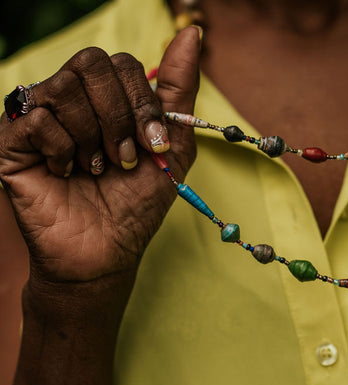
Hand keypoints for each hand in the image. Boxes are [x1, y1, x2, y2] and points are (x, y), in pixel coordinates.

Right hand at [0, 26, 200, 282]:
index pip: (122, 63)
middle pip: (93, 63)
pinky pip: (37, 118)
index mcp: (106, 97)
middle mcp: (71, 99)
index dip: (142, 104)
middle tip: (124, 158)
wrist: (107, 250)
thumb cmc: (136, 200)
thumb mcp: (171, 145)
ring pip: (65, 88)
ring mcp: (39, 116)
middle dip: (119, 117)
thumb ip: (179, 90)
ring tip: (97, 169)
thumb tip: (192, 34)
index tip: (152, 147)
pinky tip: (66, 172)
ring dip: (94, 137)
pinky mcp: (11, 140)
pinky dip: (63, 150)